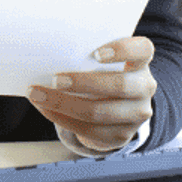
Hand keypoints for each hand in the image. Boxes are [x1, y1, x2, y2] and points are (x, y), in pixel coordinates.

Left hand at [28, 36, 156, 151]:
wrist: (114, 105)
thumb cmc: (99, 71)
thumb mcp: (99, 59)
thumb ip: (83, 52)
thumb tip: (45, 46)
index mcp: (140, 61)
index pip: (142, 50)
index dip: (123, 50)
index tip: (96, 53)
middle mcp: (144, 87)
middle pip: (120, 86)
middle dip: (83, 83)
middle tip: (55, 79)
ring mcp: (136, 114)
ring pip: (100, 112)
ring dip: (63, 104)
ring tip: (37, 95)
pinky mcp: (121, 135)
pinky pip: (90, 130)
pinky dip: (62, 119)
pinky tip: (45, 109)